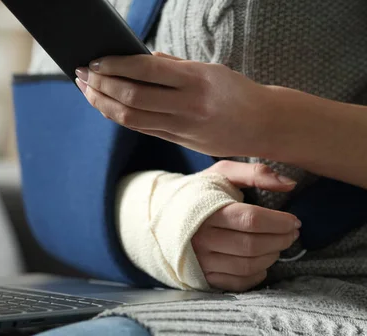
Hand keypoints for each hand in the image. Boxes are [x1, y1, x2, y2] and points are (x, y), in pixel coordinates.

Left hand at [74, 53, 273, 157]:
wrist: (266, 125)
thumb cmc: (237, 91)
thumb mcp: (211, 69)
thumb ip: (174, 65)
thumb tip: (137, 56)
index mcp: (197, 80)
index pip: (145, 71)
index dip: (115, 65)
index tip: (95, 59)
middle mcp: (188, 105)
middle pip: (132, 97)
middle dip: (100, 84)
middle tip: (81, 73)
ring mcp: (183, 127)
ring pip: (131, 117)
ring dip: (102, 102)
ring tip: (86, 89)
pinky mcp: (179, 141)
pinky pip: (141, 128)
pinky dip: (118, 116)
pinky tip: (106, 105)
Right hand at [192, 160, 300, 291]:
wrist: (161, 214)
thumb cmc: (197, 193)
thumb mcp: (221, 174)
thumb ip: (255, 173)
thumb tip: (290, 184)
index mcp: (205, 209)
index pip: (251, 220)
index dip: (279, 222)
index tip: (294, 221)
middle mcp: (200, 238)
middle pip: (252, 245)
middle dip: (281, 240)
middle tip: (291, 233)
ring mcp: (199, 260)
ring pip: (248, 265)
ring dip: (272, 256)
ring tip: (278, 245)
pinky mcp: (201, 276)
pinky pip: (237, 282)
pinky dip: (257, 275)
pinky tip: (262, 261)